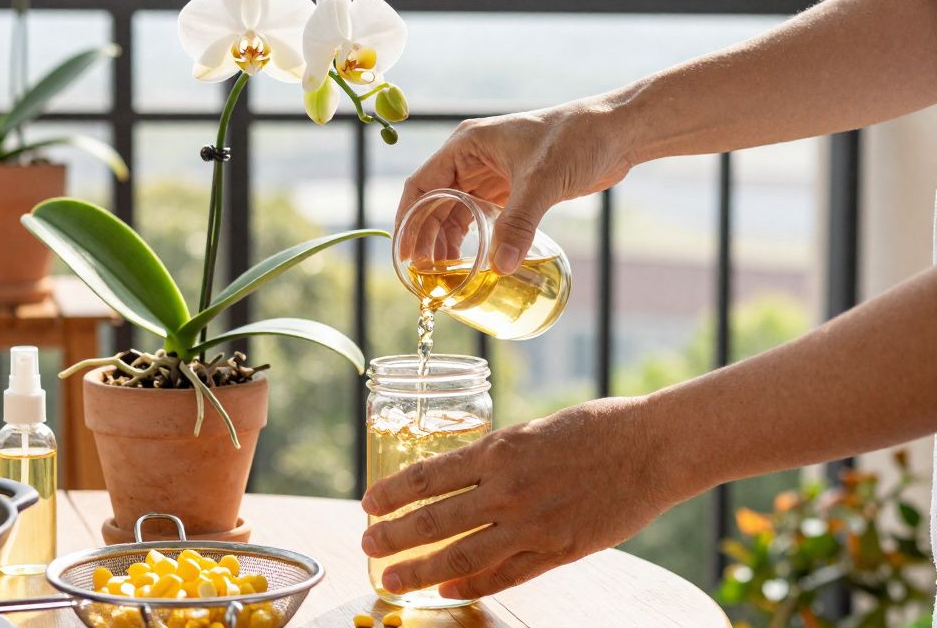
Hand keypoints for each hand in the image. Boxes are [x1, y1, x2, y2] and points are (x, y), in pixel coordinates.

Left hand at [360, 397, 692, 599]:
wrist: (653, 448)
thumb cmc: (596, 428)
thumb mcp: (534, 429)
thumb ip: (498, 456)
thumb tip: (464, 475)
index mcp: (499, 450)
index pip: (428, 476)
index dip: (392, 493)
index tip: (369, 504)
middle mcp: (509, 490)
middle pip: (434, 520)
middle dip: (393, 536)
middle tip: (366, 544)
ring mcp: (533, 525)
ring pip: (462, 555)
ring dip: (420, 570)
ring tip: (392, 580)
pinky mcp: (560, 550)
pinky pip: (506, 574)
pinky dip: (472, 584)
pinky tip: (448, 590)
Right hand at [396, 104, 634, 273]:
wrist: (616, 132)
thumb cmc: (577, 139)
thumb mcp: (542, 181)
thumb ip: (519, 224)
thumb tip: (500, 267)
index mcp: (466, 144)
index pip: (421, 185)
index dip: (408, 221)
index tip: (405, 255)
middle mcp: (471, 158)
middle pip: (435, 203)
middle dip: (428, 239)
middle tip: (427, 275)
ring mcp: (490, 173)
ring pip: (456, 212)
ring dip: (448, 242)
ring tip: (446, 276)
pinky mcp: (510, 188)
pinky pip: (479, 217)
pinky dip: (472, 239)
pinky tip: (472, 262)